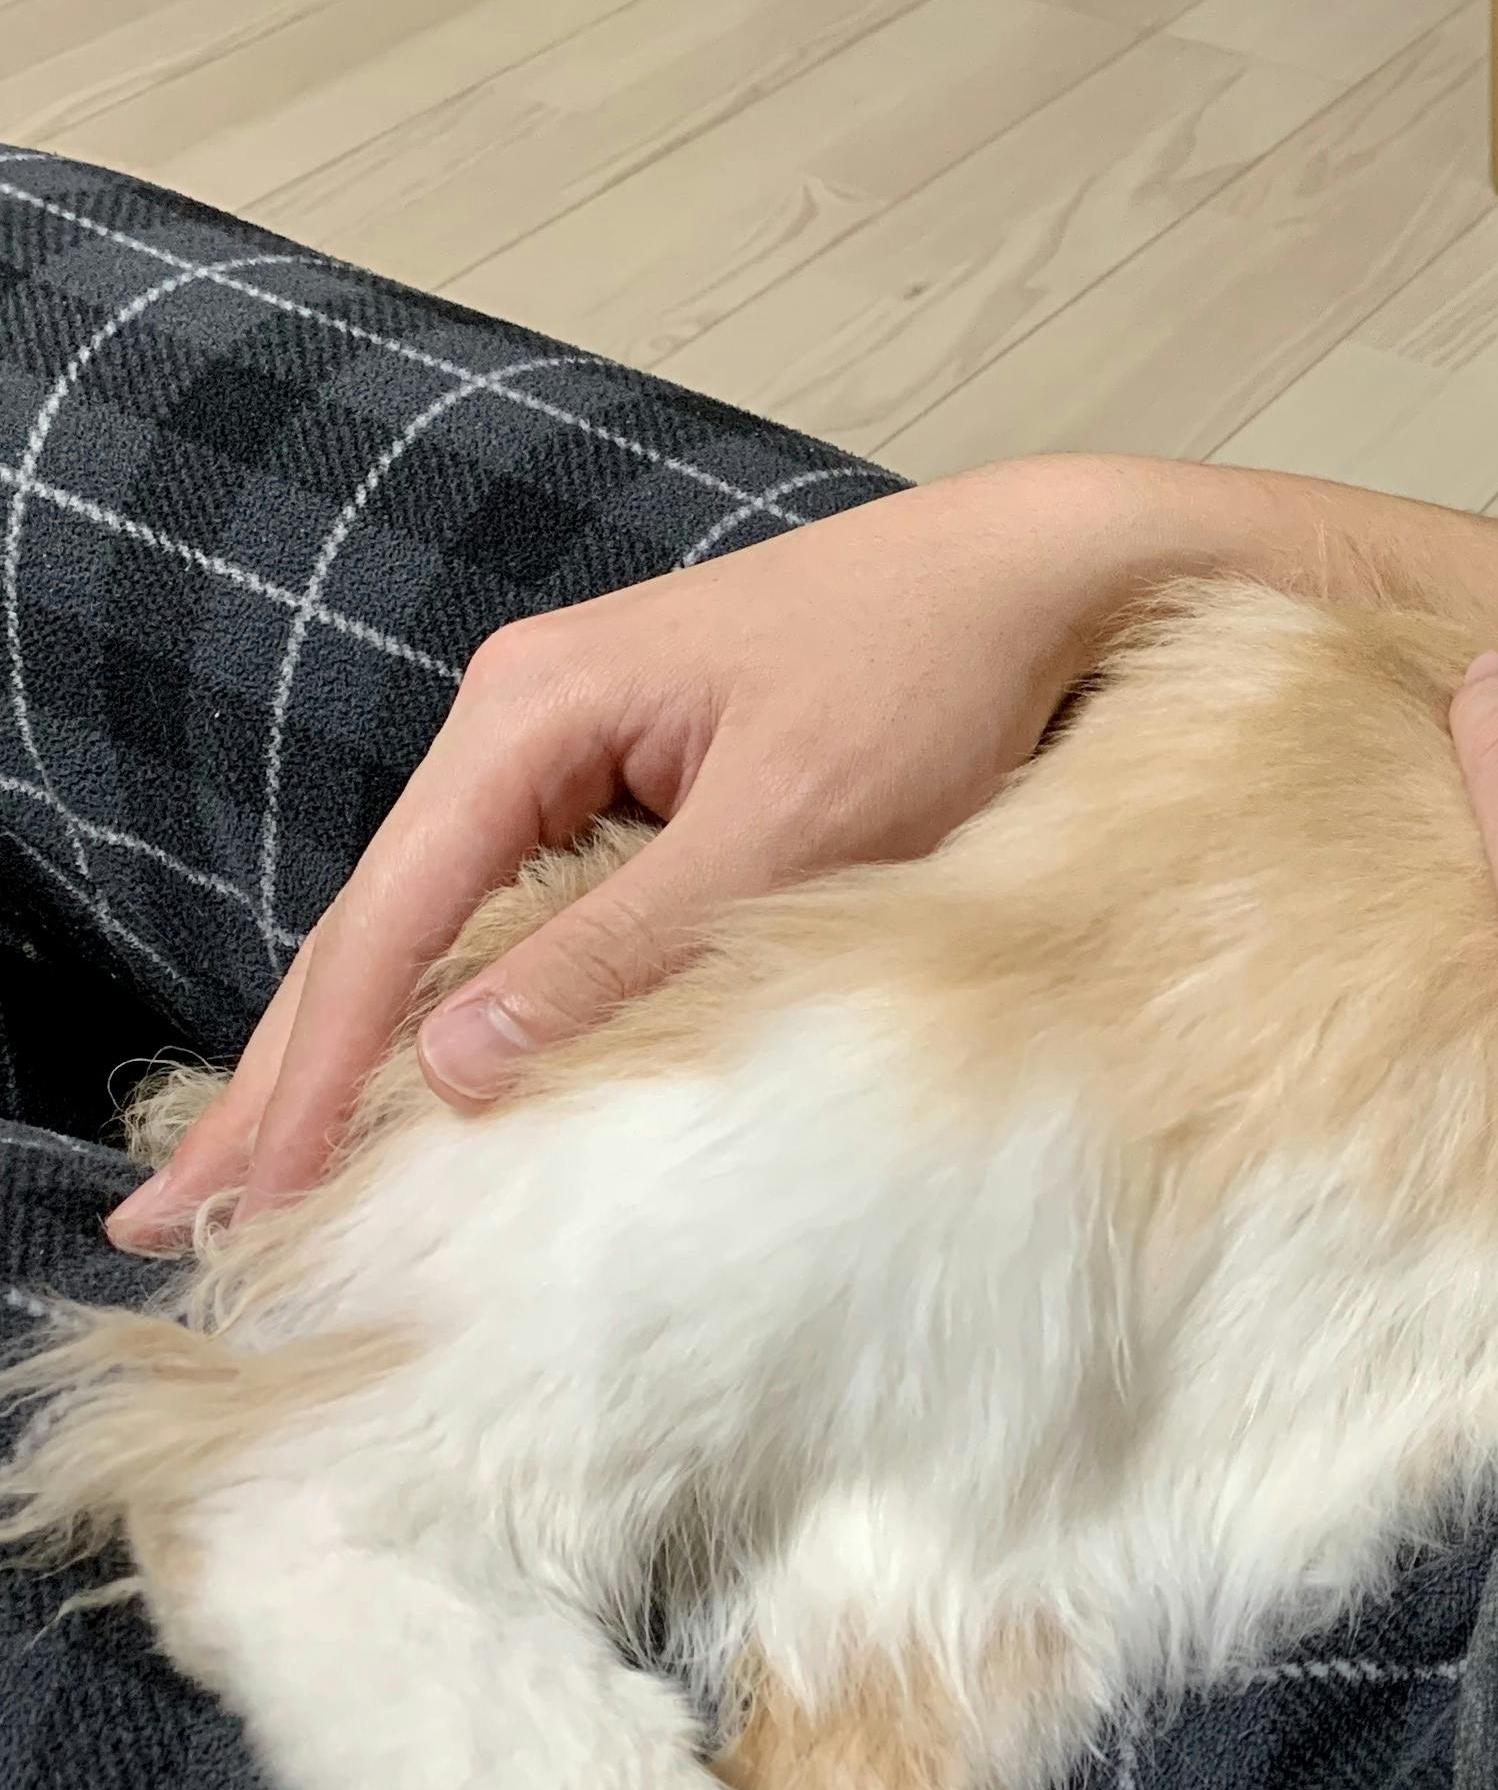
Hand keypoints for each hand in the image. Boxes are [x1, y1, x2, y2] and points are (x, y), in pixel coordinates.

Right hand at [108, 456, 1156, 1251]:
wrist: (1030, 579)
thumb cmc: (926, 684)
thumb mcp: (785, 833)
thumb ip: (622, 949)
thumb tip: (456, 1063)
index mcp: (532, 714)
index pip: (391, 921)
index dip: (317, 1068)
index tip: (255, 1187)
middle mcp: (522, 720)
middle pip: (374, 922)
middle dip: (281, 1069)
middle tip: (175, 1210)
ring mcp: (570, 746)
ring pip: (432, 923)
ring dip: (350, 1047)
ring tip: (255, 1168)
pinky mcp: (630, 778)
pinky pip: (507, 908)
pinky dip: (449, 1001)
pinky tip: (410, 1078)